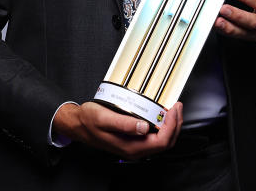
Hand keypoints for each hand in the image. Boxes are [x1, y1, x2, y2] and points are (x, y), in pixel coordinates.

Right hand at [53, 101, 182, 159]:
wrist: (78, 125)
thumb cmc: (89, 121)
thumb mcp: (104, 118)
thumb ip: (124, 124)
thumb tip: (144, 127)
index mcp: (131, 147)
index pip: (162, 141)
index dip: (172, 125)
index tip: (173, 109)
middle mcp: (135, 149)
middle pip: (166, 142)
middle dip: (176, 124)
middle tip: (177, 106)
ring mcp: (135, 146)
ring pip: (162, 140)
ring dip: (171, 125)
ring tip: (173, 108)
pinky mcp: (134, 140)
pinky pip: (155, 137)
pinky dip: (163, 125)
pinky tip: (162, 114)